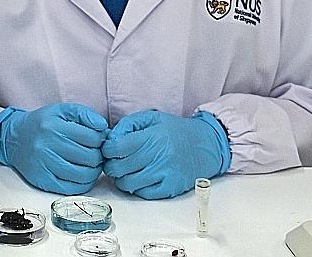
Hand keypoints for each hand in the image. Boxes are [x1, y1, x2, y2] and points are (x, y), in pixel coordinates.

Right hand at [0, 102, 107, 193]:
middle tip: (97, 154)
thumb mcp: (62, 111)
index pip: (92, 138)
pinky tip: (83, 176)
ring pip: (83, 175)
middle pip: (89, 157)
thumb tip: (103, 127)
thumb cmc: (42, 124)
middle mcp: (48, 145)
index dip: (101, 140)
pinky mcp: (43, 180)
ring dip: (94, 172)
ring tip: (92, 165)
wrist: (14, 139)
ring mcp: (44, 165)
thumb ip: (84, 114)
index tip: (99, 141)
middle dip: (99, 157)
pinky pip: (71, 188)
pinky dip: (83, 184)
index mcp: (54, 125)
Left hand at [100, 109, 229, 198]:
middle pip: (119, 168)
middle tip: (114, 161)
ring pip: (128, 184)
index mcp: (152, 137)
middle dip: (111, 165)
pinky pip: (143, 193)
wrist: (205, 145)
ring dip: (121, 178)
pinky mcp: (171, 188)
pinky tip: (138, 178)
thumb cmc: (176, 131)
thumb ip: (128, 124)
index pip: (117, 148)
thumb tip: (110, 138)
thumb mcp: (152, 118)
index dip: (107, 150)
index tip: (108, 149)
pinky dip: (136, 188)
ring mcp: (165, 174)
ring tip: (125, 170)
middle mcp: (159, 156)